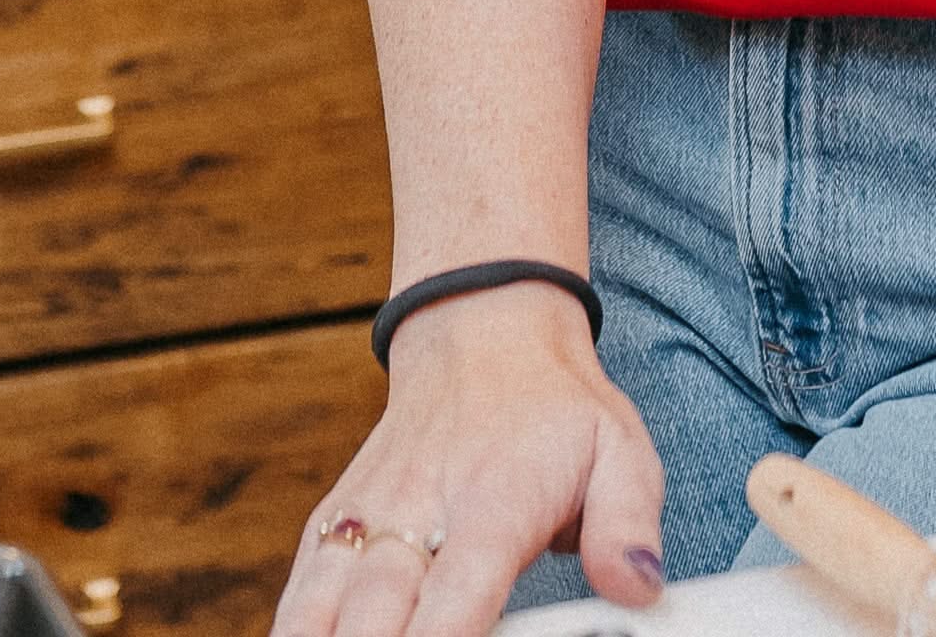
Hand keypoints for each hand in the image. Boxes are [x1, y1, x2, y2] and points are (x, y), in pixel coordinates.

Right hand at [272, 283, 666, 636]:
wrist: (483, 328)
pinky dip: (297, 624)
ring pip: (322, 601)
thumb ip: (628, 522)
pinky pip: (300, 587)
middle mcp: (420, 509)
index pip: (460, 590)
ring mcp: (370, 514)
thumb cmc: (556, 409)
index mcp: (495, 500)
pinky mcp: (336, 520)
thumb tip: (638, 589)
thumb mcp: (619, 448)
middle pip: (376, 612)